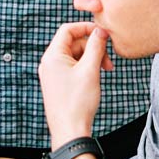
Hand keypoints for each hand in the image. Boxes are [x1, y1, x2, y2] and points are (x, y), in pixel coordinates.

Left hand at [40, 22, 110, 145]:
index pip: (67, 29)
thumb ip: (96, 47)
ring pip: (75, 56)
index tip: (103, 33)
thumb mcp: (90, 70)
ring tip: (106, 71)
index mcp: (52, 56)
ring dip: (92, 59)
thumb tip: (101, 30)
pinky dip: (86, 68)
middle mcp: (49, 63)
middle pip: (73, 43)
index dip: (86, 28)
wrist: (70, 131)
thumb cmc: (78, 102)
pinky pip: (73, 67)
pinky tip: (96, 77)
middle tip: (109, 62)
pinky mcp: (58, 83)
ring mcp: (52, 74)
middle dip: (93, 48)